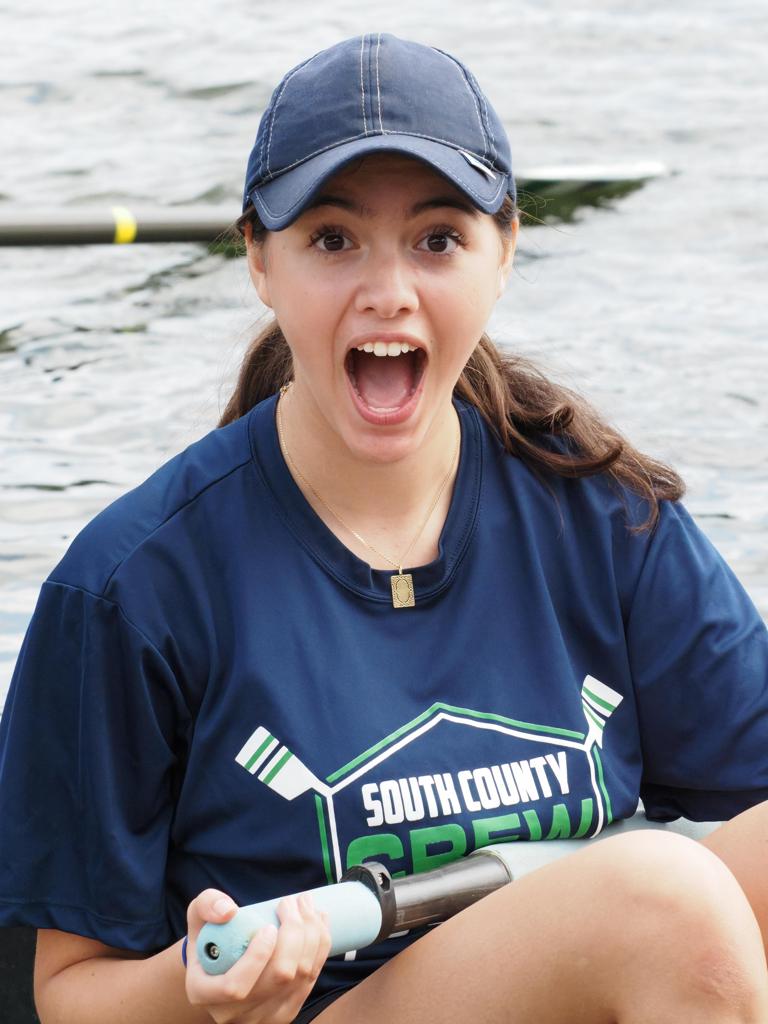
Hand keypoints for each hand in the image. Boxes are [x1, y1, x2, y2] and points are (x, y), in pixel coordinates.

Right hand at [184, 888, 331, 1023]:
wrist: (221, 967)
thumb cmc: (210, 939)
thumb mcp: (198, 917)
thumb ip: (206, 905)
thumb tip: (229, 911)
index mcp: (205, 993)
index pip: (235, 986)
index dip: (258, 957)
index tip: (268, 926)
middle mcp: (234, 1014)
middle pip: (279, 978)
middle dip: (294, 933)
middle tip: (290, 901)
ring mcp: (263, 1017)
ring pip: (301, 977)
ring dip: (312, 934)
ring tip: (306, 904)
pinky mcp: (286, 1011)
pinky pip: (311, 979)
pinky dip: (321, 946)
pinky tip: (319, 921)